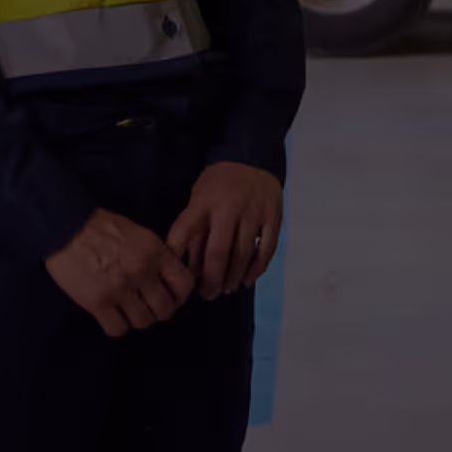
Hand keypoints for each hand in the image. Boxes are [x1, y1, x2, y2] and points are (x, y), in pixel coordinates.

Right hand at [43, 208, 195, 336]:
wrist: (65, 225)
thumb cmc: (100, 226)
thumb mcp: (139, 232)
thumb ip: (156, 255)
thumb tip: (169, 277)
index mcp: (154, 251)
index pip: (183, 284)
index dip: (180, 296)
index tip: (171, 297)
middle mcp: (141, 271)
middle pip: (165, 310)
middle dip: (158, 311)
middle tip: (147, 305)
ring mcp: (119, 288)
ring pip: (143, 322)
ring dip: (137, 319)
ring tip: (127, 309)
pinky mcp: (97, 302)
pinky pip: (117, 329)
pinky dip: (116, 326)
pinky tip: (111, 314)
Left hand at [166, 162, 282, 299]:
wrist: (252, 157)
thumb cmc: (219, 182)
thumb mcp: (198, 196)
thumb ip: (195, 230)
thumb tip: (192, 267)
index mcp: (204, 202)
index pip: (186, 230)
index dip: (178, 256)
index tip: (178, 277)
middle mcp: (228, 208)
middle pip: (218, 253)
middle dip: (212, 280)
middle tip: (208, 294)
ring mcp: (253, 213)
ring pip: (243, 255)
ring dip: (233, 278)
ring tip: (225, 289)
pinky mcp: (273, 217)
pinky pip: (266, 250)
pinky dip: (256, 269)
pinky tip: (247, 280)